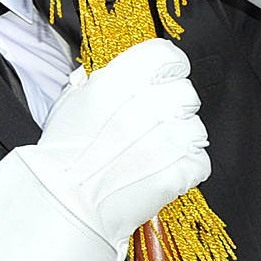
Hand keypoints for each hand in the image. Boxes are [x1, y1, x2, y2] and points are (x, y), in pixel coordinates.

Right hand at [24, 39, 209, 245]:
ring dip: (179, 139)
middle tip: (149, 125)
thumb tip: (110, 76)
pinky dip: (184, 168)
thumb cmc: (61, 158)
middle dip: (171, 108)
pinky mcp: (183, 169)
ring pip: (196, 127)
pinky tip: (158, 171)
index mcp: (119, 82)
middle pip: (185, 92)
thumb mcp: (69, 105)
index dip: (166, 70)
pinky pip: (200, 160)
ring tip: (150, 153)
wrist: (66, 204)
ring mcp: (169, 138)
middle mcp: (147, 105)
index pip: (167, 56)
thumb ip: (97, 84)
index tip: (160, 82)